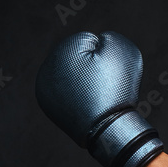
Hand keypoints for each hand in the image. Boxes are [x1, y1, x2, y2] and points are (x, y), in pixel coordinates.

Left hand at [35, 31, 163, 166]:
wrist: (107, 129)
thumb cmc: (115, 88)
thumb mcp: (122, 50)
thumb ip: (108, 37)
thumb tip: (96, 43)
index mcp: (63, 49)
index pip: (90, 41)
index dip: (106, 55)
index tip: (109, 72)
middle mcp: (48, 66)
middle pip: (77, 58)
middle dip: (92, 67)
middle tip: (104, 85)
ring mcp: (45, 88)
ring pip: (71, 75)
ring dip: (84, 81)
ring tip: (95, 96)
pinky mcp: (48, 105)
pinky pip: (66, 93)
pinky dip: (76, 96)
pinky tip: (86, 105)